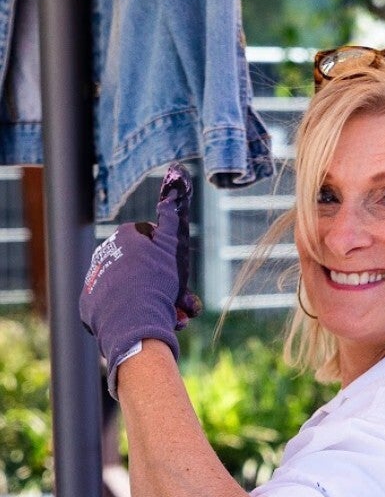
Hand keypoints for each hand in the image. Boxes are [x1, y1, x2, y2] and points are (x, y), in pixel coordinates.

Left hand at [80, 162, 202, 398]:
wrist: (134, 324)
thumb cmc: (156, 282)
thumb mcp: (172, 244)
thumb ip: (174, 210)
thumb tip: (178, 172)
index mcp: (122, 238)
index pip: (153, 244)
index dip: (169, 260)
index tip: (177, 275)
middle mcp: (105, 255)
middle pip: (145, 271)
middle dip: (168, 287)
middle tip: (182, 303)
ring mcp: (95, 282)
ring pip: (135, 291)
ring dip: (159, 303)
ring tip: (174, 317)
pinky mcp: (90, 306)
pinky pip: (119, 309)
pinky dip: (136, 314)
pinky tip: (150, 321)